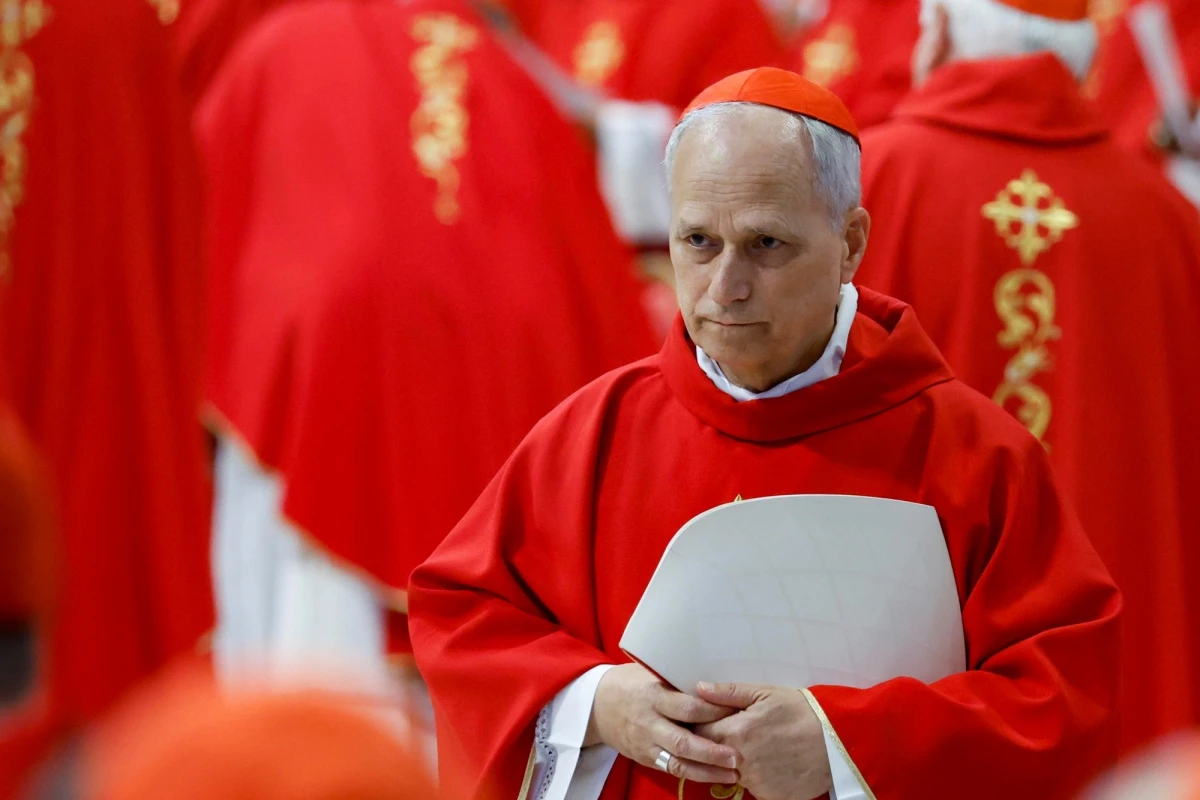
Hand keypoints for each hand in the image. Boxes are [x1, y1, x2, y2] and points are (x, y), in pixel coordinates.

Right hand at [587, 664, 740, 784]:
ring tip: (732, 773)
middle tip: (737, 755)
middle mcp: (649, 723)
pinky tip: (714, 776)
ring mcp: (646, 744)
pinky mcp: (645, 758)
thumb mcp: (650, 673)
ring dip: (707, 770)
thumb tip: (714, 682)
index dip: (713, 711)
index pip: (687, 707)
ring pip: (678, 762)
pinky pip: (671, 769)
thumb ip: (677, 682)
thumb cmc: (630, 683)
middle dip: (712, 751)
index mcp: (653, 696)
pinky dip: (694, 775)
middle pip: (683, 741)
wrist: (596, 705)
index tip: (738, 713)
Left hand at [694, 683, 830, 799]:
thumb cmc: (801, 711)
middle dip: (719, 744)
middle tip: (741, 733)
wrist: (838, 740)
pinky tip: (773, 763)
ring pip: (732, 773)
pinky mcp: (770, 797)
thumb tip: (698, 689)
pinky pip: (754, 788)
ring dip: (738, 762)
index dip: (704, 724)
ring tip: (762, 746)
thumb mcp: (765, 693)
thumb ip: (728, 692)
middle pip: (713, 755)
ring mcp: (755, 783)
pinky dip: (758, 778)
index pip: (699, 732)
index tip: (714, 720)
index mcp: (735, 732)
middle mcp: (740, 762)